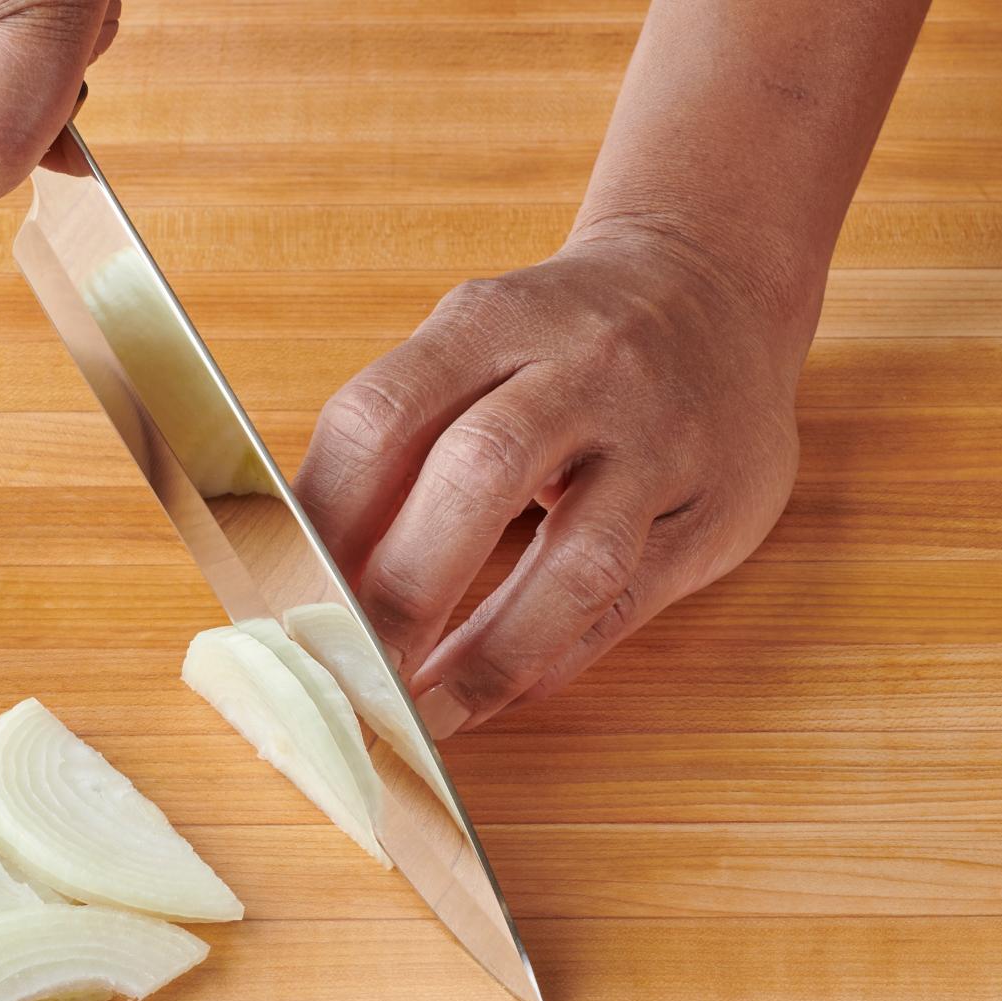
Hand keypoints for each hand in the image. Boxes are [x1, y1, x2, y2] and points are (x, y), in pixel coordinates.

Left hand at [294, 223, 808, 737]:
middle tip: (349, 666)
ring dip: (490, 650)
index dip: (323, 518)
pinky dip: (553, 658)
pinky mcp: (712, 512)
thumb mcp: (476, 342)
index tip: (282, 598)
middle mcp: (582, 369)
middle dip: (400, 589)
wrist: (718, 287)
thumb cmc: (562, 342)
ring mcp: (658, 441)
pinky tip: (497, 694)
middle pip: (477, 475)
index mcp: (491, 320)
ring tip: (427, 713)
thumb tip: (297, 561)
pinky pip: (628, 602)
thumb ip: (400, 437)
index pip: (383, 417)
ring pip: (578, 557)